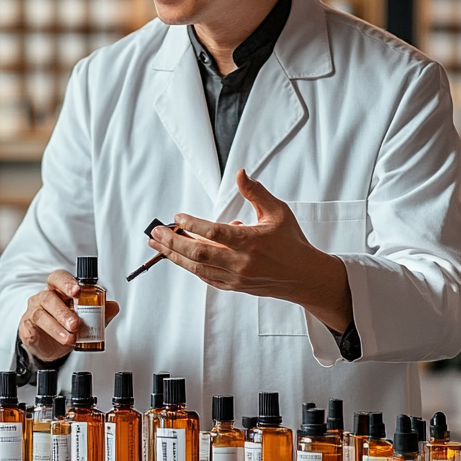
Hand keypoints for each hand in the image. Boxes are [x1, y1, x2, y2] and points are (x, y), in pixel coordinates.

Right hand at [18, 269, 120, 362]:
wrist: (50, 346)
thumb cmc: (66, 326)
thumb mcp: (87, 319)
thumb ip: (100, 312)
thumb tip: (113, 306)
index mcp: (58, 290)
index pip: (58, 278)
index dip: (66, 282)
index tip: (77, 290)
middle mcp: (44, 297)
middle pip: (49, 297)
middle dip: (63, 311)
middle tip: (75, 323)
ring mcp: (33, 312)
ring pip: (41, 315)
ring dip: (57, 328)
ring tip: (70, 338)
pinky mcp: (26, 328)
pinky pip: (31, 330)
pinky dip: (44, 335)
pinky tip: (54, 341)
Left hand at [148, 169, 352, 333]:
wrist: (304, 277)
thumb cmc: (291, 242)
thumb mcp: (278, 212)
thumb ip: (256, 192)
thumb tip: (240, 173)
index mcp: (252, 242)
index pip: (216, 233)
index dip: (194, 225)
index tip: (178, 217)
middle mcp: (241, 263)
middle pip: (199, 254)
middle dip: (173, 243)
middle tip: (156, 231)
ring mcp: (236, 278)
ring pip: (198, 268)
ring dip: (174, 256)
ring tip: (157, 244)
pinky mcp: (233, 287)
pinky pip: (205, 278)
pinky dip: (190, 267)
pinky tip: (177, 257)